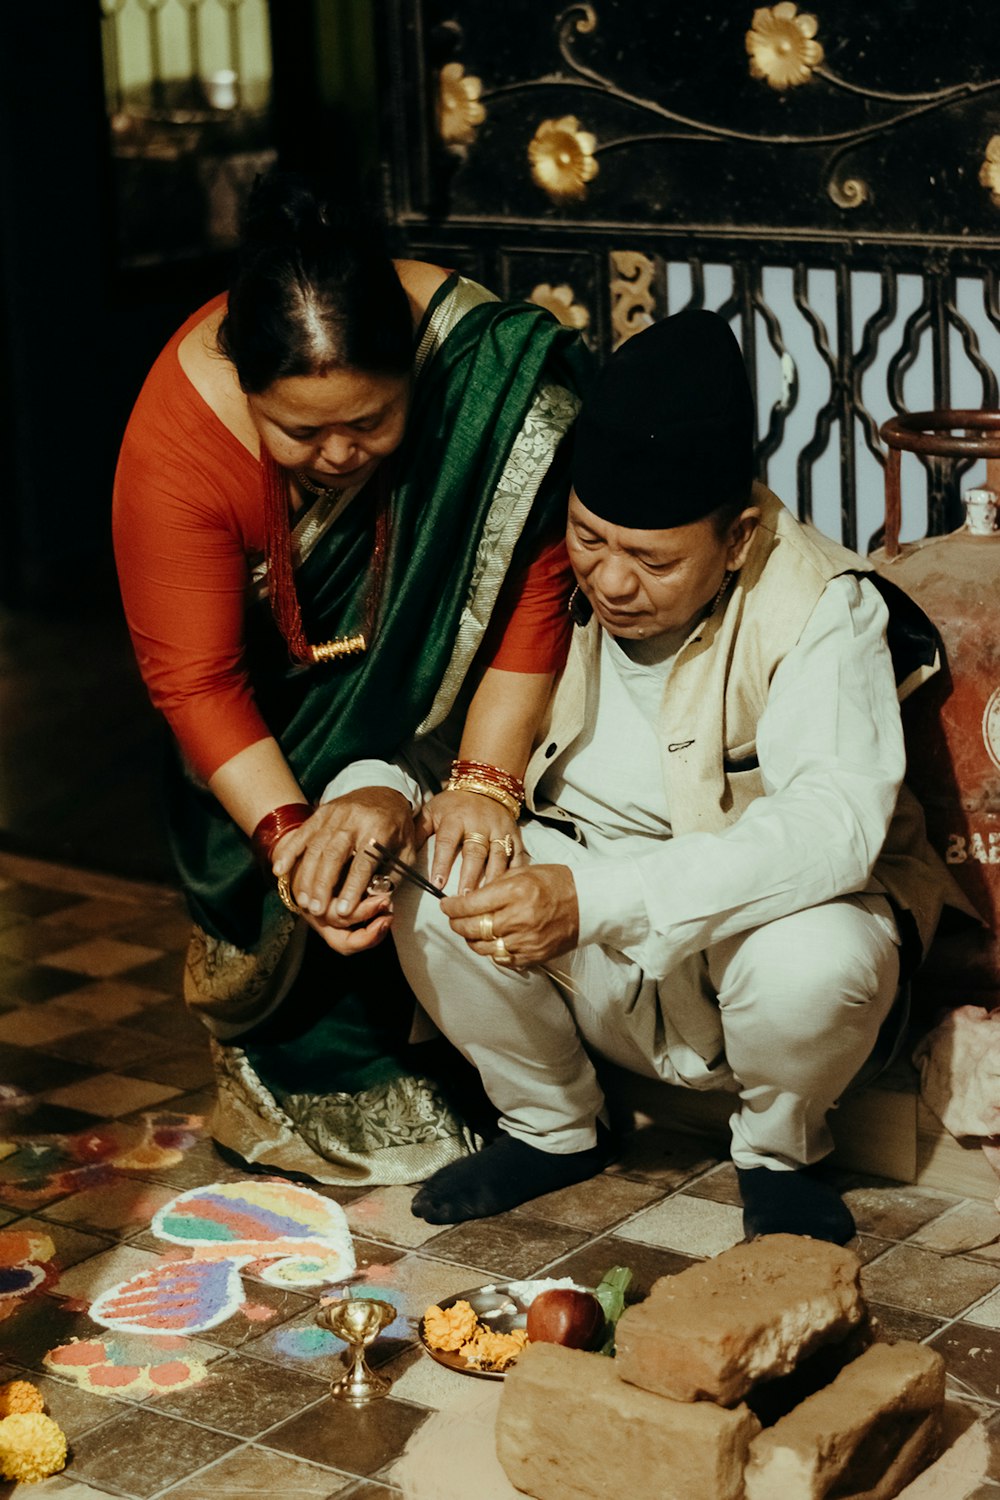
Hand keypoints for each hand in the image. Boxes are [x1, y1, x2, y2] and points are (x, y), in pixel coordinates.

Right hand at [271, 787, 414, 925]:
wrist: (384, 791)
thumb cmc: (397, 828)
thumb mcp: (406, 850)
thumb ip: (392, 874)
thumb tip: (375, 899)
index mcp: (379, 828)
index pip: (363, 861)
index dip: (352, 887)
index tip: (343, 911)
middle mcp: (354, 818)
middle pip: (333, 854)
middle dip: (323, 885)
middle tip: (317, 911)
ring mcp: (334, 814)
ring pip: (315, 847)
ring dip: (307, 876)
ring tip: (303, 902)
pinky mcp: (320, 813)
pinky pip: (301, 834)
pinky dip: (289, 852)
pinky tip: (279, 870)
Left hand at [417, 789, 523, 893]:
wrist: (485, 784)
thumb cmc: (453, 804)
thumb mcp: (432, 810)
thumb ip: (419, 830)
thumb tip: (404, 852)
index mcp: (455, 818)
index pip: (447, 842)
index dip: (442, 863)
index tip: (437, 884)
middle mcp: (479, 823)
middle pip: (475, 852)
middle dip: (470, 876)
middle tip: (465, 899)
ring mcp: (499, 829)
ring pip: (498, 855)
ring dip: (493, 878)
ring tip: (487, 899)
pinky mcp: (514, 834)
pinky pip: (517, 853)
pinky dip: (516, 871)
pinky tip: (510, 887)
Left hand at [441, 864, 578, 968]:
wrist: (588, 903)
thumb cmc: (557, 883)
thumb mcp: (524, 871)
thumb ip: (496, 884)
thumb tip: (470, 896)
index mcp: (516, 891)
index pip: (471, 904)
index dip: (452, 907)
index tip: (446, 906)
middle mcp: (519, 917)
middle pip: (473, 928)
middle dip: (457, 924)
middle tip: (453, 920)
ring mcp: (526, 940)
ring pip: (484, 947)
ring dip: (472, 940)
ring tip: (470, 931)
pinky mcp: (533, 955)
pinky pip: (502, 959)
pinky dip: (492, 951)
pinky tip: (491, 942)